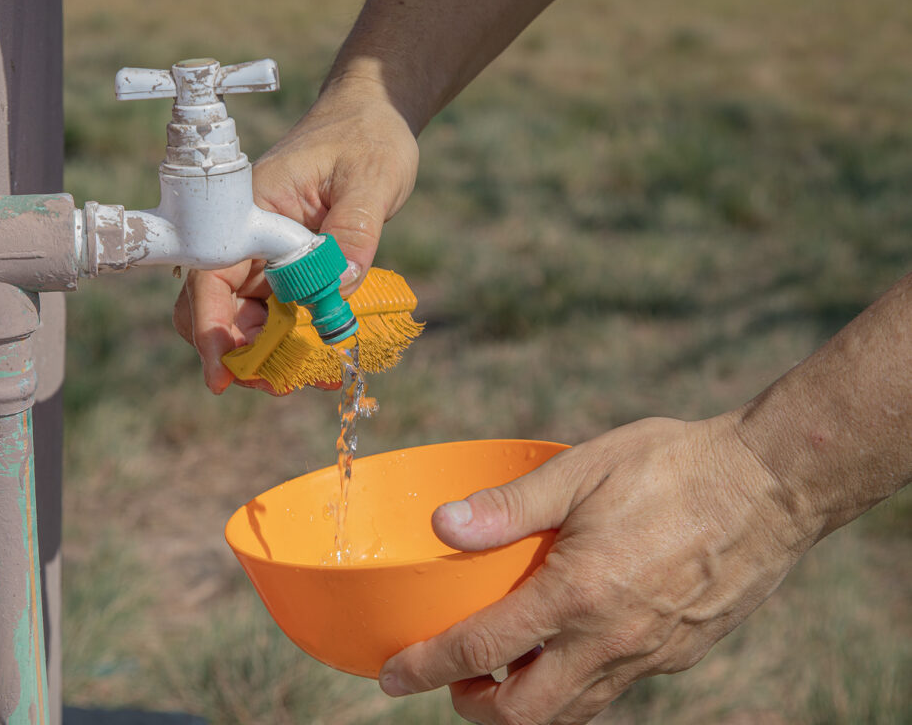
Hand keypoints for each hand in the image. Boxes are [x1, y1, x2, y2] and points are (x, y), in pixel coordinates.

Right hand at [173, 77, 418, 392]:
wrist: (374, 118)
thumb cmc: (367, 137)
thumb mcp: (370, 181)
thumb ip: (353, 232)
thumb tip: (336, 289)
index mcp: (251, 208)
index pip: (211, 275)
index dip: (211, 329)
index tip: (221, 373)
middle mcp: (246, 235)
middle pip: (215, 307)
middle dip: (235, 354)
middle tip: (276, 386)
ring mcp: (263, 252)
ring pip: (244, 317)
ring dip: (266, 354)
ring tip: (308, 379)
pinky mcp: (284, 265)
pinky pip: (275, 311)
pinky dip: (290, 339)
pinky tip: (320, 356)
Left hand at [379, 415, 815, 724]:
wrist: (774, 484)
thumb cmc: (673, 467)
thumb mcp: (582, 470)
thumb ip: (509, 506)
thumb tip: (443, 527)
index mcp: (578, 594)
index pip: (482, 650)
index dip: (428, 667)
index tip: (393, 677)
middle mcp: (611, 640)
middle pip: (526, 713)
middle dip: (475, 707)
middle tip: (453, 678)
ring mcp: (650, 655)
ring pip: (573, 711)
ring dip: (526, 705)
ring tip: (501, 672)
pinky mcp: (681, 654)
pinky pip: (612, 688)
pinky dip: (574, 685)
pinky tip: (566, 646)